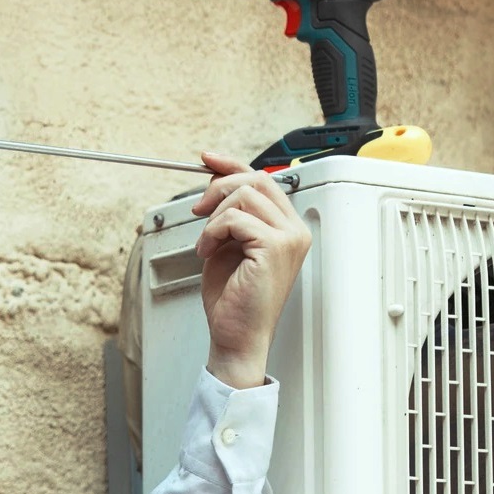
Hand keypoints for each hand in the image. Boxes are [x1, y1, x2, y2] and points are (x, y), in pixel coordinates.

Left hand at [191, 154, 311, 388]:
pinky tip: (208, 252)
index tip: (208, 160)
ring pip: (243, 195)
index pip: (263, 179)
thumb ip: (229, 212)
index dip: (232, 164)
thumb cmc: (233, 297)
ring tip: (206, 243)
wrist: (235, 334)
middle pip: (255, 179)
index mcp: (288, 227)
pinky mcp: (274, 247)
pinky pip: (234, 218)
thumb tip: (216, 180)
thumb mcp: (228, 242)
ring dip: (213, 217)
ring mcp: (289, 238)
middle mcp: (295, 230)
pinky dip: (212, 232)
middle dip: (218, 187)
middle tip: (198, 209)